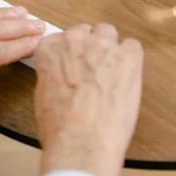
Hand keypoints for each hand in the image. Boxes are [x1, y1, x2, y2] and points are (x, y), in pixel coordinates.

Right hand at [34, 24, 142, 175]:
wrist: (82, 143)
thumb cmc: (61, 128)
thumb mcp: (43, 95)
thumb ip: (53, 74)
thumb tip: (64, 75)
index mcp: (50, 49)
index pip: (62, 38)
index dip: (71, 54)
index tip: (75, 64)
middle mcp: (75, 40)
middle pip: (87, 32)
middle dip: (91, 48)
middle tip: (93, 71)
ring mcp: (103, 46)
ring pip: (108, 33)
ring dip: (110, 49)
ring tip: (111, 73)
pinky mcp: (128, 56)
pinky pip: (132, 45)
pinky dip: (131, 58)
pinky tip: (127, 76)